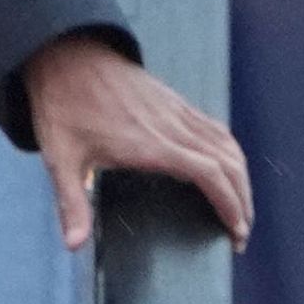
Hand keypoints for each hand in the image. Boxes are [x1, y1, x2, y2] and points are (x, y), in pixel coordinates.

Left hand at [23, 35, 250, 250]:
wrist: (69, 58)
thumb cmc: (64, 109)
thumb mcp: (61, 161)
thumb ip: (72, 205)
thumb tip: (74, 246)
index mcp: (152, 144)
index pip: (208, 174)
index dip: (228, 203)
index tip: (236, 231)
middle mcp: (173, 126)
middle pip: (228, 162)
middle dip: (242, 199)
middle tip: (241, 233)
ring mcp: (178, 112)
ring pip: (227, 144)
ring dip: (241, 177)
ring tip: (241, 208)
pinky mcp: (176, 103)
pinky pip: (215, 129)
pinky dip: (230, 153)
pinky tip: (227, 170)